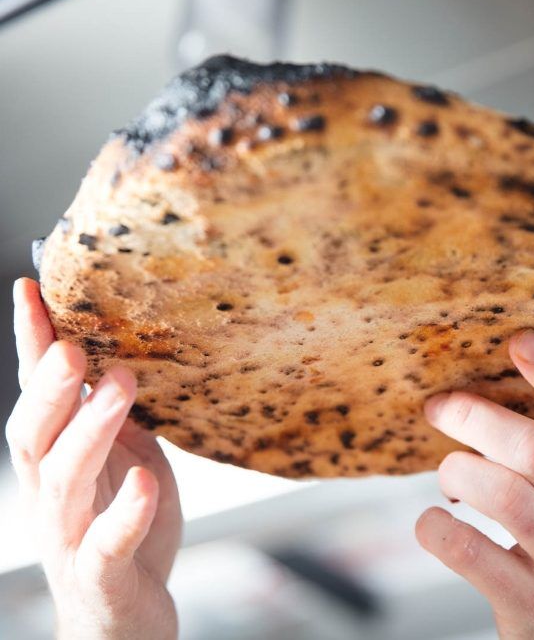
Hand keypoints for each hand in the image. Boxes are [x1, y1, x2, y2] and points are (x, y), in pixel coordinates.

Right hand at [6, 278, 183, 638]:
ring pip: (66, 480)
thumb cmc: (130, 543)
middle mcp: (51, 498)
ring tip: (121, 385)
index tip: (31, 288)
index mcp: (56, 464)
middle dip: (50, 385)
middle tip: (76, 341)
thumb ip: (126, 423)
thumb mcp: (133, 468)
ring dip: (92, 429)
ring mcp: (71, 538)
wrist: (124, 630)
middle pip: (35, 433)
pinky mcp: (102, 577)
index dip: (30, 344)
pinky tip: (143, 481)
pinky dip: (124, 511)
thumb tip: (131, 363)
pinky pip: (107, 543)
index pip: (37, 395)